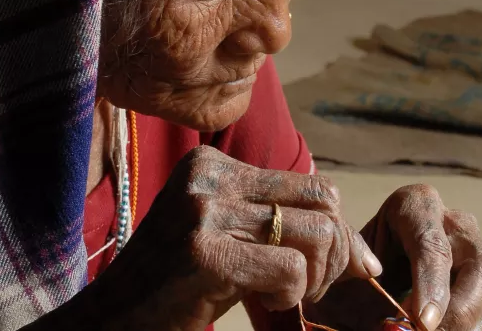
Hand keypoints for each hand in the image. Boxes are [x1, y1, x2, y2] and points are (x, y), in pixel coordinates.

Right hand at [34, 146, 381, 330]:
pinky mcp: (205, 254)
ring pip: (316, 233)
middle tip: (317, 287)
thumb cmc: (176, 284)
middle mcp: (209, 178)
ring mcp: (205, 212)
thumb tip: (368, 258)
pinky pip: (291, 270)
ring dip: (319, 277)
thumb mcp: (228, 239)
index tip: (337, 268)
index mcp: (214, 166)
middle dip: (338, 252)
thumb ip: (284, 231)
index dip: (337, 230)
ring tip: (291, 296)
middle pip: (322, 201)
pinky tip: (268, 304)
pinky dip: (294, 296)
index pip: (311, 184)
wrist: (112, 318)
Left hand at [310, 184, 481, 330]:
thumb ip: (353, 274)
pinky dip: (475, 328)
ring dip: (468, 322)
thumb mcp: (342, 266)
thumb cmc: (349, 269)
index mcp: (414, 206)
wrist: (359, 277)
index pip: (431, 244)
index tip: (421, 320)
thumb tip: (378, 297)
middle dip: (459, 309)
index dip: (430, 284)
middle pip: (480, 264)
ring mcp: (477, 249)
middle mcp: (454, 222)